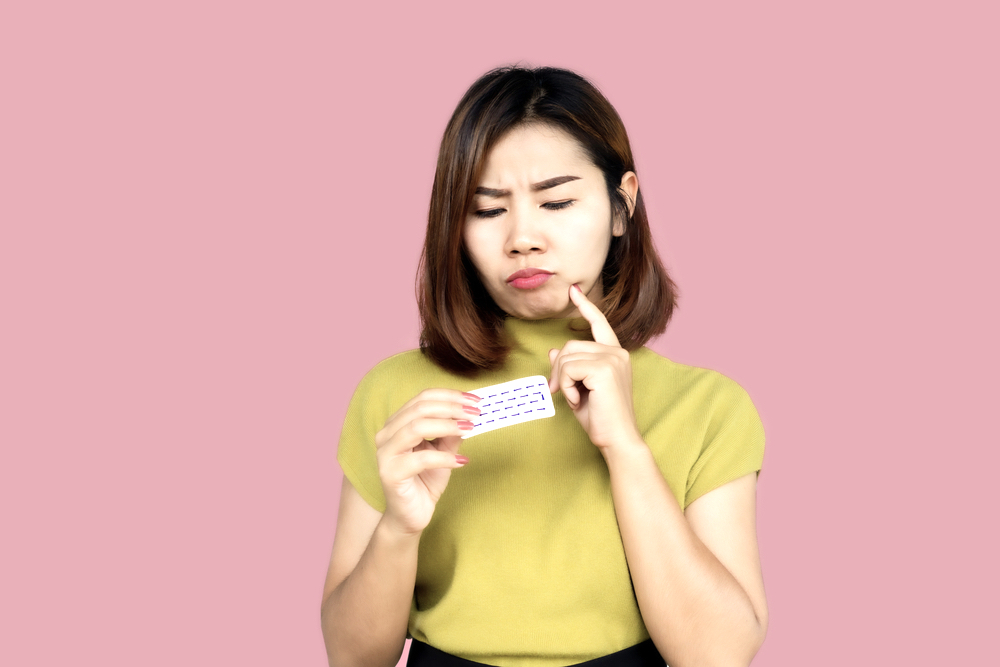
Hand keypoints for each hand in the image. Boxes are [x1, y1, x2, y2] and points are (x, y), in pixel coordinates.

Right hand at [374, 389, 479, 535]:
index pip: (423, 398)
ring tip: (470, 430)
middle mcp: (387, 434)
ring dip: (448, 426)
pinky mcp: (391, 473)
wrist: (411, 515)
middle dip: (452, 408)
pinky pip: (421, 459)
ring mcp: (385, 453)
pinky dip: (444, 458)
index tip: (475, 400)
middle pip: (420, 409)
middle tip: (476, 413)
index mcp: (397, 423)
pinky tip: (461, 462)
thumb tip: (469, 414)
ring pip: (416, 428)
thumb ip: (452, 433)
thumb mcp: (444, 451)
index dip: (450, 396)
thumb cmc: (425, 480)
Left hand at [548, 284, 641, 451]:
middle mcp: (617, 353)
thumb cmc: (600, 418)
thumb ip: (569, 369)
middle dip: (558, 369)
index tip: (574, 291)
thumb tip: (553, 351)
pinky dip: (566, 386)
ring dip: (562, 381)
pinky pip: (568, 369)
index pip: (599, 323)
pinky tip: (576, 400)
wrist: (617, 439)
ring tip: (574, 399)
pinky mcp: (604, 369)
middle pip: (570, 345)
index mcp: (615, 355)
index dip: (586, 306)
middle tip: (559, 392)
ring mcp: (612, 359)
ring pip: (566, 357)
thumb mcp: (579, 389)